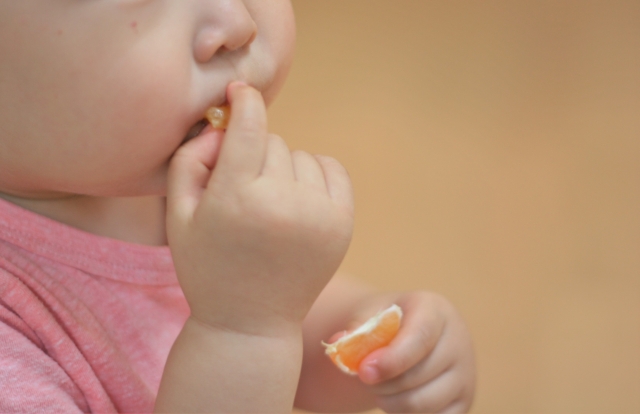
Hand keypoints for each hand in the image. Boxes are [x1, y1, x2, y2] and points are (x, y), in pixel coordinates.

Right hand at [166, 82, 353, 334]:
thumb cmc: (208, 268)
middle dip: (255, 155)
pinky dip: (314, 176)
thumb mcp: (179, 216)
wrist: (251, 323)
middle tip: (243, 189)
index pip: (250, 126)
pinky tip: (297, 200)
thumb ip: (190, 159)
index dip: (245, 101)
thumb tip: (224, 123)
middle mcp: (283, 204)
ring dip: (284, 169)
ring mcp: (319, 215)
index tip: (241, 92)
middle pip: (273, 142)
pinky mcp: (343, 225)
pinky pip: (331, 170)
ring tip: (270, 205)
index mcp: (237, 200)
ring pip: (301, 156)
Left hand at [343, 291, 475, 412]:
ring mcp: (466, 375)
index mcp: (437, 311)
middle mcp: (459, 341)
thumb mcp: (370, 315)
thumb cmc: (385, 323)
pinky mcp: (463, 403)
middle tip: (362, 377)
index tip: (364, 371)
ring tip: (378, 387)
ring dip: (389, 402)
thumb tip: (339, 342)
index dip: (392, 359)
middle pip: (419, 375)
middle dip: (381, 383)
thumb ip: (357, 328)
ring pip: (423, 403)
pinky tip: (396, 398)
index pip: (420, 337)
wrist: (404, 336)